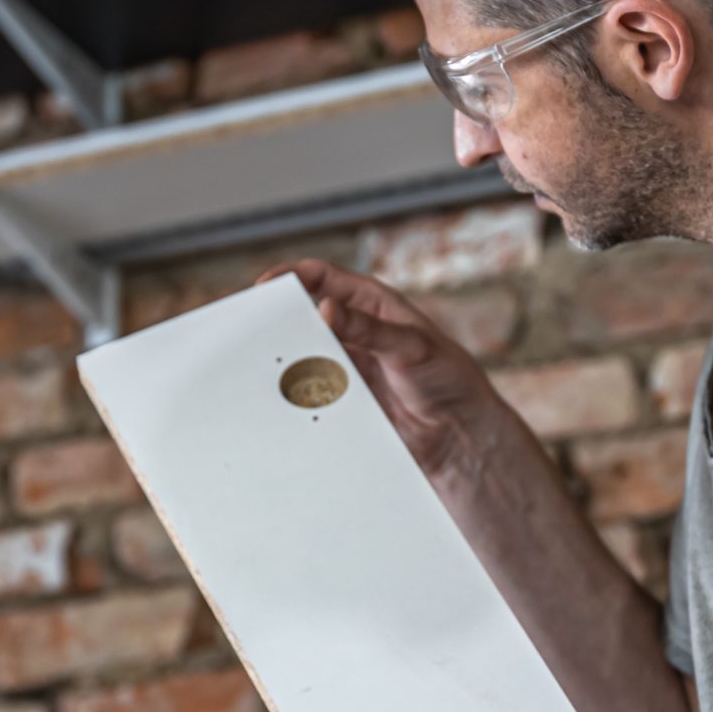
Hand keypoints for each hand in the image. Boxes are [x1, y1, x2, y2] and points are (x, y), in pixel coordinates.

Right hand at [257, 259, 510, 480]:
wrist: (459, 436)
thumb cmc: (450, 378)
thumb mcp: (412, 346)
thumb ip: (370, 329)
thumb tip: (327, 309)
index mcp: (371, 304)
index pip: (322, 277)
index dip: (292, 275)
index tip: (266, 286)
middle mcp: (354, 332)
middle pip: (304, 316)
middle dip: (279, 320)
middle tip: (253, 328)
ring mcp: (347, 366)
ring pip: (303, 355)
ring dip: (285, 360)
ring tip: (265, 365)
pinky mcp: (343, 399)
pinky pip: (311, 392)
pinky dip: (296, 393)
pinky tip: (284, 398)